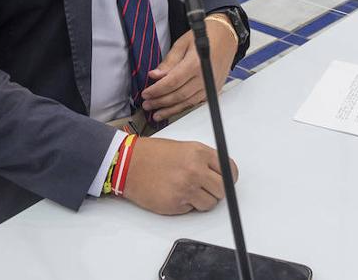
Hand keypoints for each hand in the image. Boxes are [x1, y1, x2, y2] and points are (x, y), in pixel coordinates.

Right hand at [122, 137, 237, 214]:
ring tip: (187, 190)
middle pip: (223, 189)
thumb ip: (205, 160)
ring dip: (202, 200)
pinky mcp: (176, 204)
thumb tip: (222, 173)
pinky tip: (174, 193)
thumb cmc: (153, 154)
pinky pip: (192, 209)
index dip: (229, 177)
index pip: (229, 170)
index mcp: (199, 153)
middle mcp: (195, 170)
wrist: (128, 164)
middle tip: (205, 187)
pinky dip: (186, 205)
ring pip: (210, 203)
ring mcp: (186, 188)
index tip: (226, 180)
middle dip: (216, 190)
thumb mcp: (184, 148)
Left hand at [141, 15, 235, 121]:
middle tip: (147, 105)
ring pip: (187, 103)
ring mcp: (211, 85)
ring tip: (157, 113)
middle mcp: (205, 77)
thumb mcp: (182, 43)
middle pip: (179, 95)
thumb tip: (155, 75)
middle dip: (160, 102)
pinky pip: (196, 102)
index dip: (157, 90)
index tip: (146, 93)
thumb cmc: (205, 36)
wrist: (227, 36)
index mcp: (196, 63)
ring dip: (170, 110)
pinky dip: (183, 108)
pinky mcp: (214, 89)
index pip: (172, 82)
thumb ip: (169, 61)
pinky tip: (173, 110)